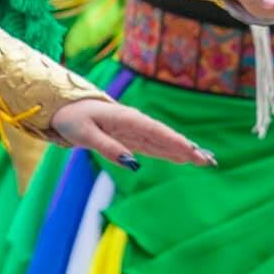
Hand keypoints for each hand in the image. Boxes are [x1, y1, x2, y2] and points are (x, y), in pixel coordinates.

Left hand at [50, 97, 215, 169]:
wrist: (65, 109)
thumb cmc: (73, 119)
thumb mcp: (85, 134)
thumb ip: (108, 148)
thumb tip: (132, 164)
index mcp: (127, 119)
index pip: (156, 132)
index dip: (175, 142)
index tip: (192, 151)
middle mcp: (135, 123)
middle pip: (165, 138)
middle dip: (187, 149)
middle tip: (208, 161)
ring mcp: (135, 130)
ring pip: (163, 142)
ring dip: (183, 151)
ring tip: (204, 160)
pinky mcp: (131, 138)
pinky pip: (154, 146)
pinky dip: (169, 152)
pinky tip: (183, 158)